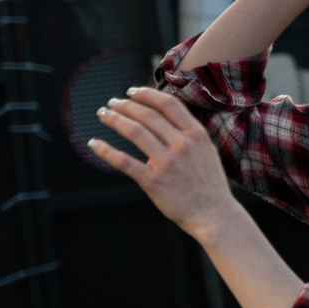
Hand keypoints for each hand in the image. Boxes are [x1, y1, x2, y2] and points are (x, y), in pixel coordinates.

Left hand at [88, 86, 244, 237]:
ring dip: (114, 120)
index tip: (131, 92)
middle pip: (147, 115)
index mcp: (196, 135)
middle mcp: (182, 145)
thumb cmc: (210, 185)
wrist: (214, 215)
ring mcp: (167, 163)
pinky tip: (94, 144)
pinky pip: (124, 161)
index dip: (147, 94)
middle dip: (125, 105)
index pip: (168, 104)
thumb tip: (164, 116)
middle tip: (111, 103)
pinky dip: (106, 150)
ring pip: (134, 132)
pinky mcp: (153, 181)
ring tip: (103, 115)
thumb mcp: (207, 151)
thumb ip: (189, 133)